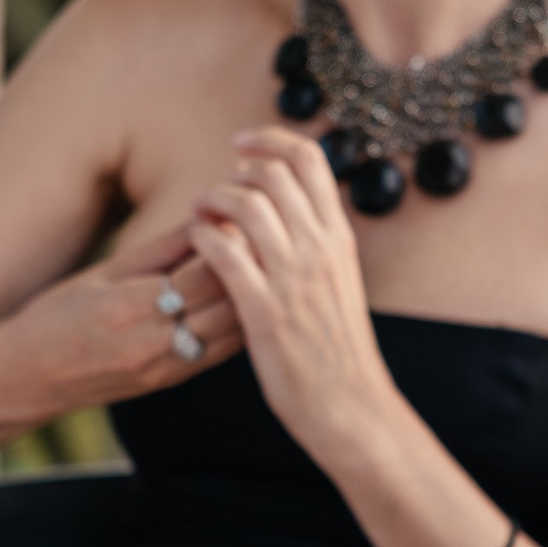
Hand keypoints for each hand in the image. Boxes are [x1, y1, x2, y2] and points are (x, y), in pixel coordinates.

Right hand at [0, 224, 240, 413]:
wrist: (27, 379)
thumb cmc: (57, 315)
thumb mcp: (105, 272)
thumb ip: (162, 248)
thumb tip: (208, 216)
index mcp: (133, 307)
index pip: (206, 273)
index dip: (233, 242)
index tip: (247, 216)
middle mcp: (154, 343)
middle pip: (228, 303)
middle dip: (252, 268)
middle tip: (269, 237)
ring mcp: (166, 369)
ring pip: (233, 331)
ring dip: (252, 297)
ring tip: (264, 266)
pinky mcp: (171, 383)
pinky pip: (220, 353)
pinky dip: (239, 325)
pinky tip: (247, 301)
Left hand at [188, 127, 401, 455]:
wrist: (351, 406)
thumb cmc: (337, 350)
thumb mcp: (340, 283)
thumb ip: (319, 245)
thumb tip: (293, 211)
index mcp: (339, 238)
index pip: (309, 160)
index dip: (270, 140)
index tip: (242, 143)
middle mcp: (319, 249)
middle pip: (274, 173)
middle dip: (235, 168)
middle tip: (217, 186)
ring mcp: (292, 279)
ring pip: (247, 206)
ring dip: (213, 199)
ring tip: (200, 211)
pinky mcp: (264, 312)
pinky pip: (225, 253)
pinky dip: (204, 236)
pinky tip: (196, 241)